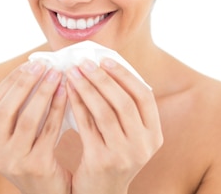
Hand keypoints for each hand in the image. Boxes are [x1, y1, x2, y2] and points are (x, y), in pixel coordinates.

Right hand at [0, 61, 70, 193]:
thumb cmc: (37, 158)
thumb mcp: (18, 138)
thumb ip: (18, 112)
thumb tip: (32, 68)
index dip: (10, 81)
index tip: (28, 64)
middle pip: (5, 109)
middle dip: (24, 83)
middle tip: (42, 65)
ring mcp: (13, 162)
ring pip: (27, 119)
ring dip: (43, 93)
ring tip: (58, 75)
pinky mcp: (35, 167)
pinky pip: (48, 131)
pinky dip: (58, 109)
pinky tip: (67, 94)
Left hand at [66, 58, 162, 193]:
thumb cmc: (111, 157)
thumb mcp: (127, 137)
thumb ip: (124, 110)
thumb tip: (104, 67)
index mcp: (154, 135)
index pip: (144, 96)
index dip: (125, 75)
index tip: (105, 60)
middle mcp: (143, 145)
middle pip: (124, 102)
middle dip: (103, 79)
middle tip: (84, 62)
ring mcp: (124, 155)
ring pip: (105, 112)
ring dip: (87, 89)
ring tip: (73, 73)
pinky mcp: (102, 161)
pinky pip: (87, 126)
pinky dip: (77, 105)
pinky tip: (67, 92)